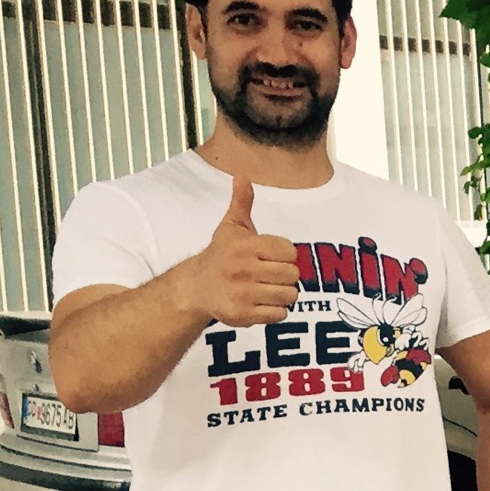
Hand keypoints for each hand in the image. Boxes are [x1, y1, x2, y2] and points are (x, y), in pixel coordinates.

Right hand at [189, 174, 298, 328]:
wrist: (196, 287)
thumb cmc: (222, 254)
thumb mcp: (231, 226)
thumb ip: (242, 202)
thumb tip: (242, 175)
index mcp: (245, 246)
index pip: (290, 252)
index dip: (285, 255)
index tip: (271, 256)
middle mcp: (243, 269)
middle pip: (292, 275)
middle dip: (285, 275)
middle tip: (269, 274)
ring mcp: (243, 293)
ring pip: (289, 296)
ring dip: (282, 294)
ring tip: (266, 288)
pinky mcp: (243, 314)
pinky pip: (279, 315)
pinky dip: (275, 311)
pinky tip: (261, 302)